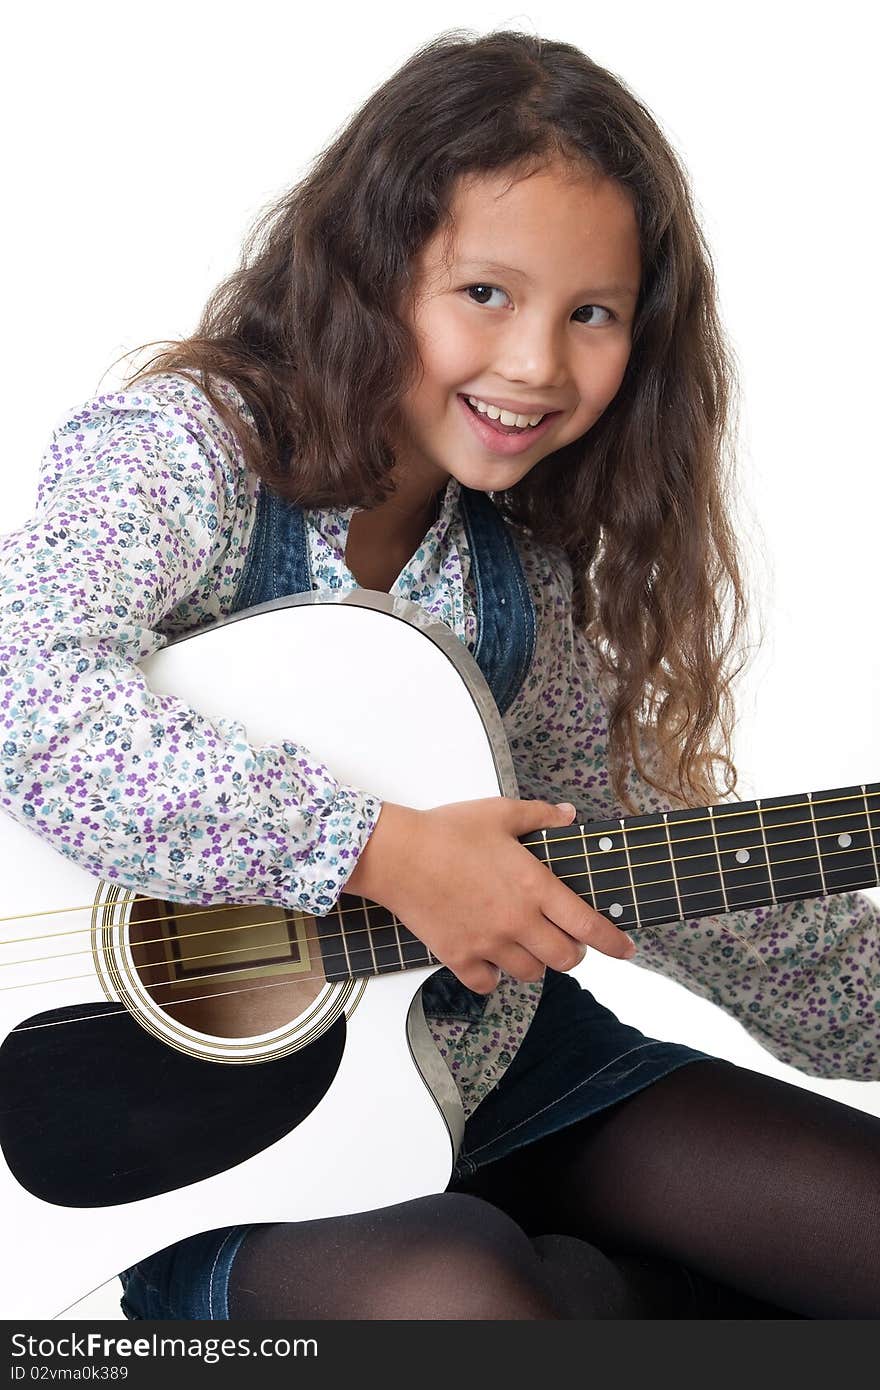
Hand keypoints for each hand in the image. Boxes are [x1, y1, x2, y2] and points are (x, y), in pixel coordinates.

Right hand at [345, 797, 635, 992]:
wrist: (397, 854)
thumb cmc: (446, 830)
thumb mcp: (499, 812)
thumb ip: (540, 816)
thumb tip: (568, 815)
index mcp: (533, 886)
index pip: (588, 925)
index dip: (613, 943)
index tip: (626, 950)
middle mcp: (517, 921)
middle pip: (565, 959)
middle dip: (573, 952)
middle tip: (565, 939)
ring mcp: (488, 943)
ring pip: (531, 974)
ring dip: (536, 963)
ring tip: (527, 945)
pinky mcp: (458, 957)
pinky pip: (488, 984)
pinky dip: (494, 977)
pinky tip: (491, 959)